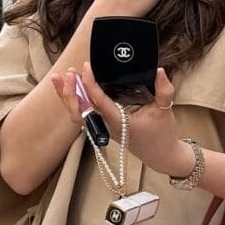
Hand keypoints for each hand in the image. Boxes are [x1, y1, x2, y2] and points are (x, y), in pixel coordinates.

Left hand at [50, 63, 193, 178]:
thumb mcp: (165, 111)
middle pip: (81, 110)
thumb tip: (159, 70)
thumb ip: (164, 90)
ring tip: (59, 78)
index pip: (99, 102)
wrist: (162, 156)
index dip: (90, 84)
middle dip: (71, 92)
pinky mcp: (104, 127)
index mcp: (120, 123)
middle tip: (69, 72)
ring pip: (79, 113)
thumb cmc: (162, 135)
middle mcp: (107, 127)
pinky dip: (74, 102)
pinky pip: (84, 114)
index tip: (86, 68)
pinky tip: (69, 89)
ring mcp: (104, 128)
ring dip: (68, 96)